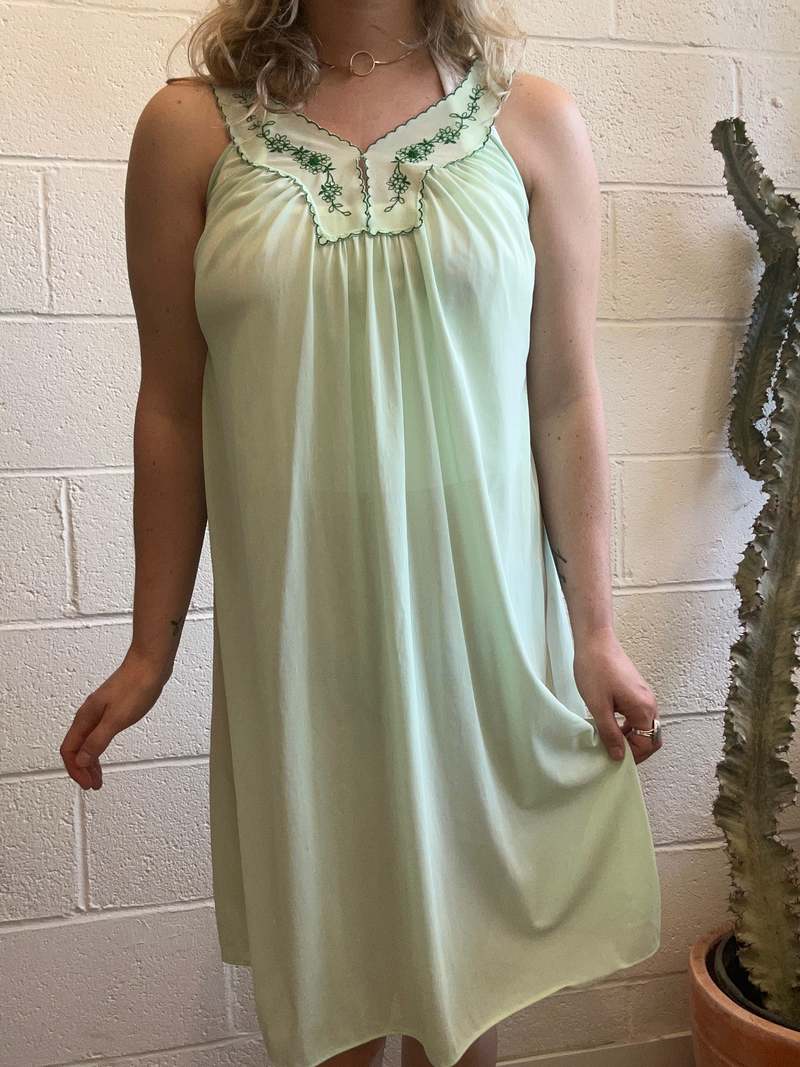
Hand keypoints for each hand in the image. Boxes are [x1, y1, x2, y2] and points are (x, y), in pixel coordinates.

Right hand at [60, 649, 170, 790]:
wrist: (150, 664)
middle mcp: (88, 714)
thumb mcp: (116, 720)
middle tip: (94, 785)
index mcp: (86, 718)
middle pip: (77, 747)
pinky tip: (104, 751)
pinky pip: (97, 732)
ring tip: (99, 776)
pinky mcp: (111, 707)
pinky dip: (98, 747)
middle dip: (82, 769)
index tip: (87, 784)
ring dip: (91, 760)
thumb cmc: (136, 688)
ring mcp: (99, 710)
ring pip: (87, 740)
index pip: (70, 750)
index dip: (75, 770)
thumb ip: (97, 741)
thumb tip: (81, 761)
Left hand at [572, 627, 662, 764]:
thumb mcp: (599, 706)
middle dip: (635, 749)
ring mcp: (644, 695)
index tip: (614, 760)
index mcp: (644, 709)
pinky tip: (610, 725)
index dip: (633, 756)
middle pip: (651, 736)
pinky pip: (638, 715)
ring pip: (644, 726)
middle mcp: (649, 703)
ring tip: (609, 741)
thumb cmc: (595, 670)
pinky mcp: (636, 690)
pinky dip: (628, 725)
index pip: (648, 743)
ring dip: (631, 737)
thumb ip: (610, 733)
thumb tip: (619, 756)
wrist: (595, 641)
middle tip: (613, 754)